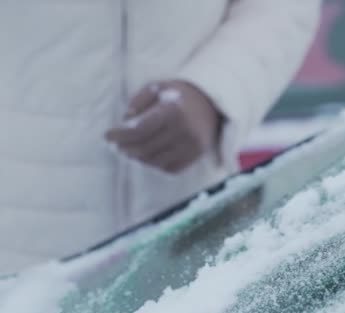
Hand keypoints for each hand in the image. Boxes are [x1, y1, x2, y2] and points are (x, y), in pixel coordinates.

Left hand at [106, 80, 221, 173]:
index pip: (139, 129)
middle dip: (125, 148)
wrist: (212, 102)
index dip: (120, 135)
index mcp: (173, 110)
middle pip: (145, 148)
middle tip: (115, 145)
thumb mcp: (157, 88)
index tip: (107, 136)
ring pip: (155, 161)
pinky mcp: (196, 155)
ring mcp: (192, 145)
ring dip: (138, 157)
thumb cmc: (179, 94)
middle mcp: (185, 130)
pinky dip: (154, 164)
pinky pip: (169, 168)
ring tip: (129, 150)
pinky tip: (148, 155)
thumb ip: (138, 102)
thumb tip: (125, 123)